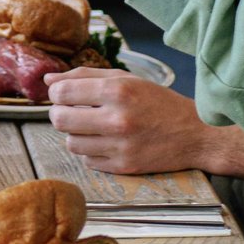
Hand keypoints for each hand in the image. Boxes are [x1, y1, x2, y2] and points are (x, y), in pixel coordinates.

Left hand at [44, 68, 208, 174]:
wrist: (195, 134)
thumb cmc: (157, 101)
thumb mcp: (124, 79)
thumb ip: (83, 75)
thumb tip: (48, 79)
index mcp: (116, 91)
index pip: (61, 93)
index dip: (56, 93)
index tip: (63, 94)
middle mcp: (117, 119)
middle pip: (59, 120)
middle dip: (59, 113)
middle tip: (72, 111)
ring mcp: (120, 147)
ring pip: (71, 143)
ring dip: (75, 134)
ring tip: (91, 127)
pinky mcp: (124, 168)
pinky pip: (87, 161)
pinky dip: (91, 151)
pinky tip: (106, 142)